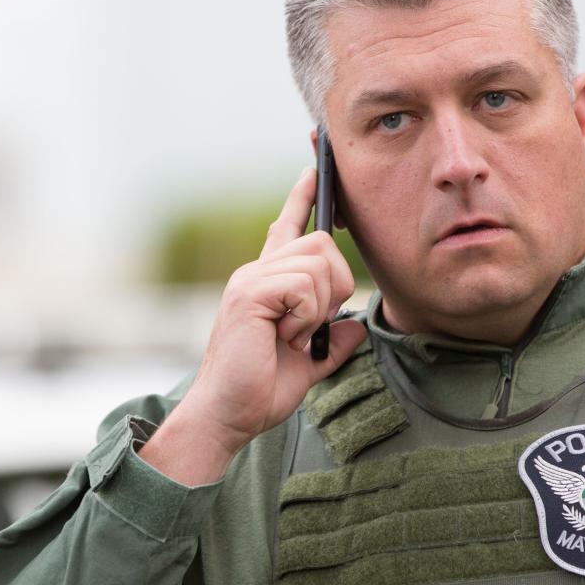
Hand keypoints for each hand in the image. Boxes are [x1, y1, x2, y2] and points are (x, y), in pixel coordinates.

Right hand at [138, 168, 365, 484]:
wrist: (228, 416)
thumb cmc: (259, 391)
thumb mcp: (309, 364)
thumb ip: (332, 343)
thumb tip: (356, 328)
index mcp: (268, 281)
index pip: (288, 227)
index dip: (303, 197)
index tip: (314, 168)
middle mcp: (257, 271)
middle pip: (322, 243)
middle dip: (337, 285)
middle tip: (313, 327)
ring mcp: (251, 278)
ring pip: (319, 263)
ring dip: (320, 308)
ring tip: (294, 336)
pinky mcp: (250, 292)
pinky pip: (304, 285)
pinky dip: (307, 317)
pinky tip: (286, 337)